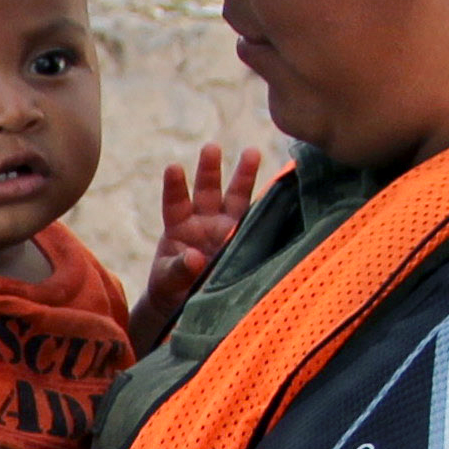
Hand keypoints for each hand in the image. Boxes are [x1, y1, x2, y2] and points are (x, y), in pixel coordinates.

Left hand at [133, 142, 268, 347]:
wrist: (189, 301)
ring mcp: (226, 228)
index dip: (175, 186)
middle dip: (209, 169)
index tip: (173, 167)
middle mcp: (204, 221)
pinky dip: (266, 208)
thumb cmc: (171, 287)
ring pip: (235, 198)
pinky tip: (280, 188)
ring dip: (243, 177)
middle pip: (207, 190)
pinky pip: (257, 221)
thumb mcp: (167, 280)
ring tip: (251, 152)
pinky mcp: (244, 239)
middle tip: (210, 147)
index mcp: (179, 226)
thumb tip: (194, 258)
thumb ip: (178, 269)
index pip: (175, 202)